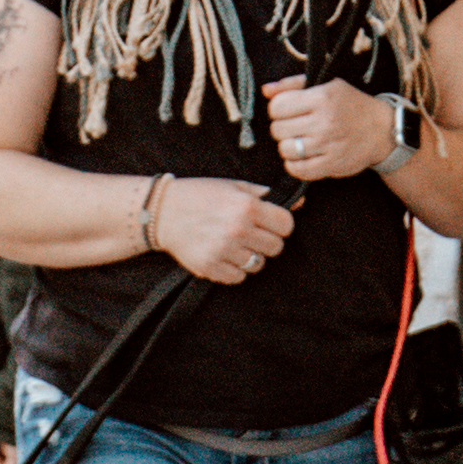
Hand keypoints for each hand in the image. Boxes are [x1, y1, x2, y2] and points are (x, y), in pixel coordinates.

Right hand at [148, 177, 291, 285]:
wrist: (163, 212)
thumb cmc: (201, 195)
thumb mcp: (234, 186)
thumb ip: (265, 195)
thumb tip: (299, 202)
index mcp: (247, 207)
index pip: (286, 225)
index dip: (281, 225)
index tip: (270, 224)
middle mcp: (238, 229)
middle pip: (276, 247)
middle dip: (268, 242)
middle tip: (253, 235)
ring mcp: (224, 251)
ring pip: (258, 265)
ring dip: (251, 257)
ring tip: (237, 246)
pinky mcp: (211, 267)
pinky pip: (238, 277)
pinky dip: (235, 270)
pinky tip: (225, 256)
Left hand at [263, 76, 396, 181]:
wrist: (381, 130)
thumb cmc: (350, 105)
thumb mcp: (327, 86)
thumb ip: (293, 85)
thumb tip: (266, 90)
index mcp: (322, 97)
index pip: (277, 107)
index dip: (278, 109)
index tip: (289, 111)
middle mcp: (324, 121)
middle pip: (277, 130)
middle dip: (283, 128)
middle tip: (296, 127)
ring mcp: (327, 145)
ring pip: (285, 150)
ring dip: (289, 147)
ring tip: (301, 141)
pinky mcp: (330, 165)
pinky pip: (297, 169)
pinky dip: (295, 165)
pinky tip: (304, 156)